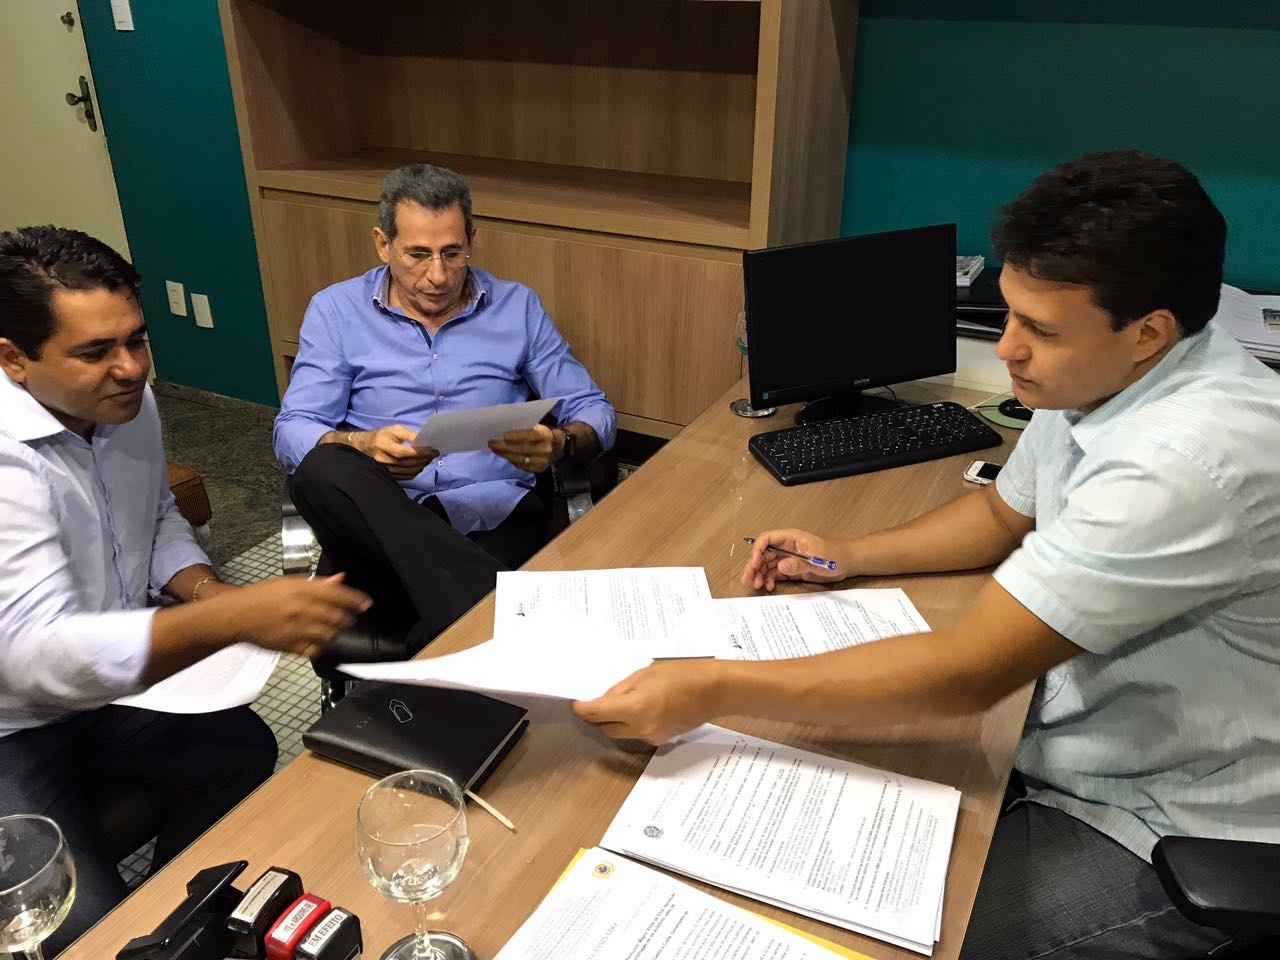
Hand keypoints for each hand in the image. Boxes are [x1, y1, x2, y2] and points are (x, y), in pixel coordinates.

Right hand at [216, 573, 371, 656]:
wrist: (235, 615)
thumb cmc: (260, 596)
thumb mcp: (289, 583)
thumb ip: (317, 583)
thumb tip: (340, 579)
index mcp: (302, 590)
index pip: (338, 595)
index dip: (356, 599)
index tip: (366, 603)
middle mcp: (302, 609)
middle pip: (337, 616)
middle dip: (347, 617)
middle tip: (350, 617)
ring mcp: (296, 629)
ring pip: (329, 634)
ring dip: (336, 632)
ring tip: (336, 629)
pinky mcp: (290, 645)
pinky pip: (315, 648)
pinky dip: (321, 645)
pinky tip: (320, 640)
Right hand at [350, 425, 436, 479]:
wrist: (367, 447)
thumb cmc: (382, 436)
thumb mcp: (395, 429)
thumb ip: (410, 434)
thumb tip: (425, 440)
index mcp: (385, 446)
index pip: (405, 452)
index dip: (421, 453)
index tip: (434, 450)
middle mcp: (385, 460)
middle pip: (409, 463)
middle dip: (424, 459)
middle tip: (434, 454)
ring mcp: (387, 470)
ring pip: (409, 471)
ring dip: (422, 465)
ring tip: (429, 459)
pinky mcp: (390, 475)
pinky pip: (406, 476)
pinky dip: (416, 471)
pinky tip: (421, 465)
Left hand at [488, 423, 554, 472]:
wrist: (561, 446)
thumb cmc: (545, 433)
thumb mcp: (539, 427)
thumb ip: (526, 430)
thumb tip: (505, 432)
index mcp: (546, 435)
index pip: (530, 436)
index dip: (516, 436)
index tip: (503, 436)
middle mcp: (545, 449)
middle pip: (522, 449)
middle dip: (505, 447)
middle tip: (492, 443)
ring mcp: (543, 461)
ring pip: (520, 459)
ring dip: (505, 454)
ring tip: (495, 449)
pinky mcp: (540, 469)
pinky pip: (522, 466)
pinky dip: (512, 460)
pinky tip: (505, 455)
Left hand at [572, 660, 724, 744]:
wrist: (713, 690)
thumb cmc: (681, 674)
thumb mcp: (644, 674)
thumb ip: (620, 689)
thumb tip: (603, 700)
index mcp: (633, 709)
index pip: (596, 714)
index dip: (582, 708)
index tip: (576, 703)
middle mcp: (640, 728)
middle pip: (605, 729)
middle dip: (595, 718)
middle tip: (592, 703)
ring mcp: (652, 737)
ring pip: (621, 734)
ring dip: (613, 722)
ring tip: (617, 703)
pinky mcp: (662, 740)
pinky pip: (638, 734)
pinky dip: (631, 725)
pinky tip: (639, 709)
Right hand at [740, 528, 849, 591]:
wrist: (848, 562)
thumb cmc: (835, 554)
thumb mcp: (817, 559)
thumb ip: (798, 563)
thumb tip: (780, 566)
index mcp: (791, 538)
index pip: (767, 539)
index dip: (757, 550)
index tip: (754, 564)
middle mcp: (786, 547)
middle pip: (763, 553)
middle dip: (754, 566)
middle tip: (748, 579)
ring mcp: (788, 558)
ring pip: (767, 565)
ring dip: (760, 574)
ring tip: (757, 585)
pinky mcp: (792, 569)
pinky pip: (776, 574)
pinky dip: (770, 580)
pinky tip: (769, 587)